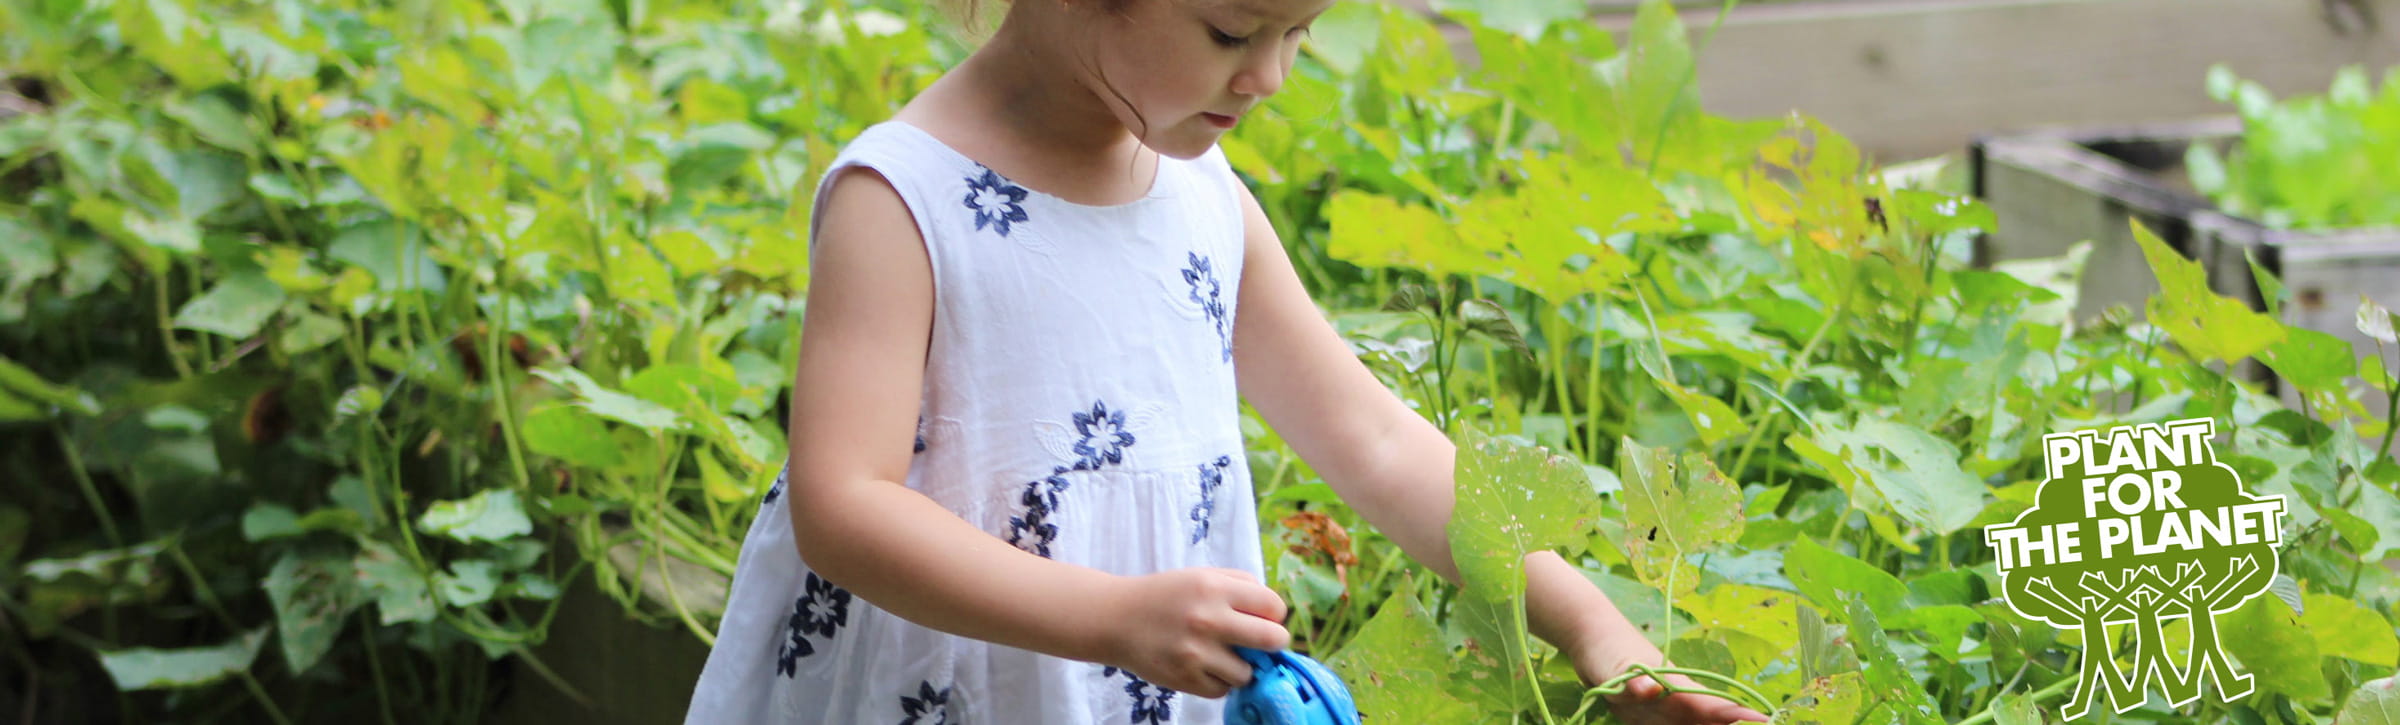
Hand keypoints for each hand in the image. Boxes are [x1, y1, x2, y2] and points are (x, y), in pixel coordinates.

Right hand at [1095, 567, 1291, 697]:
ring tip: (1221, 655)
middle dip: (1272, 643)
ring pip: (1248, 672)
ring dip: (1241, 666)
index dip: (1273, 614)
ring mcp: (1196, 653)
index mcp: (1214, 588)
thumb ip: (1242, 585)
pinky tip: (1203, 666)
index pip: (1274, 606)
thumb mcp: (1202, 575)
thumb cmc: (1165, 596)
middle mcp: (1208, 619)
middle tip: (1260, 643)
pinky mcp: (1185, 679)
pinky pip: (1223, 689)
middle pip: (1273, 640)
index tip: (1263, 618)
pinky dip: (1218, 681)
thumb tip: (1276, 613)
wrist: (1115, 619)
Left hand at [1574, 631, 1770, 724]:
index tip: (1767, 722)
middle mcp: (1679, 701)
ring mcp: (1666, 710)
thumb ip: (1632, 682)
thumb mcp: (1616, 668)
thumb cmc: (1607, 651)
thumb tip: (1650, 688)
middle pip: (1713, 720)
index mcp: (1678, 689)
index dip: (1740, 717)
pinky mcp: (1649, 717)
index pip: (1716, 707)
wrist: (1591, 638)